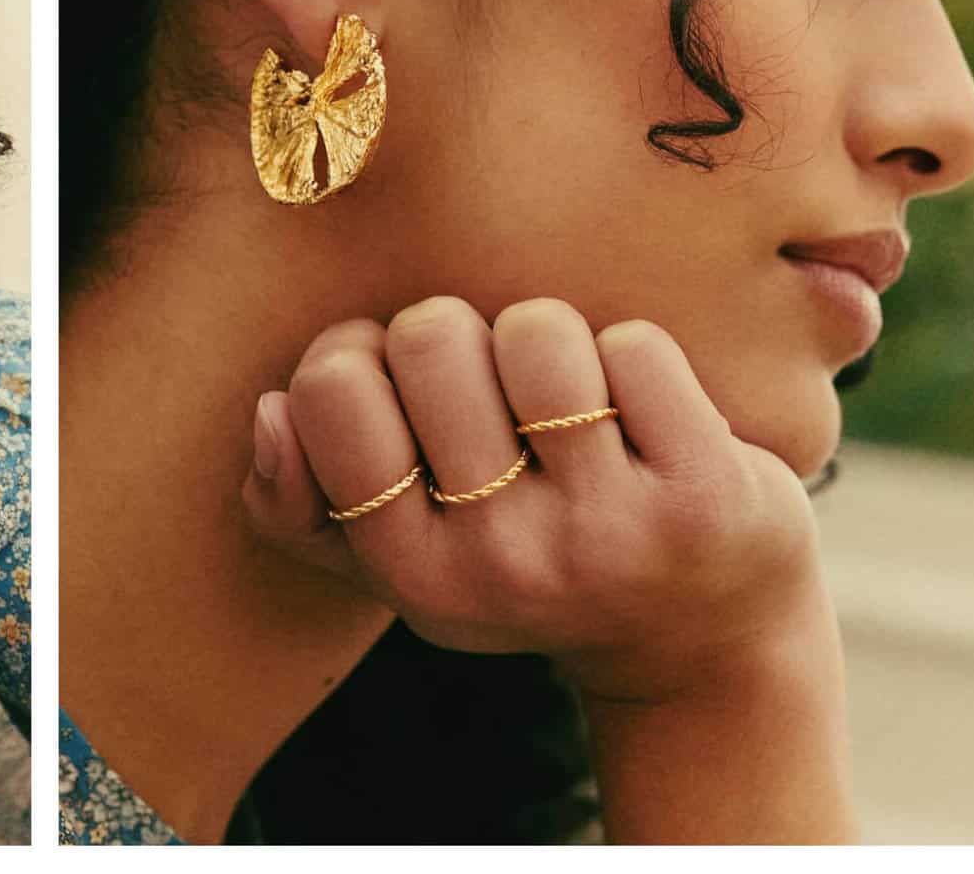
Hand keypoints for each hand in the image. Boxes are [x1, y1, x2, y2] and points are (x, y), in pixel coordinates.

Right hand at [241, 296, 826, 703]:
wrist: (702, 643)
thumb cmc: (526, 567)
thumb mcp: (400, 561)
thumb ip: (296, 500)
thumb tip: (270, 411)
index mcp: (410, 571)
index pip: (329, 391)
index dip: (360, 352)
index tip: (402, 388)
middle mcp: (500, 562)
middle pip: (428, 336)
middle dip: (461, 335)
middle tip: (495, 394)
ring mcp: (607, 532)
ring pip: (535, 330)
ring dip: (551, 339)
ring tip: (567, 399)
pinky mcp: (703, 496)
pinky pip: (635, 347)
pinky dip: (635, 357)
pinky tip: (643, 416)